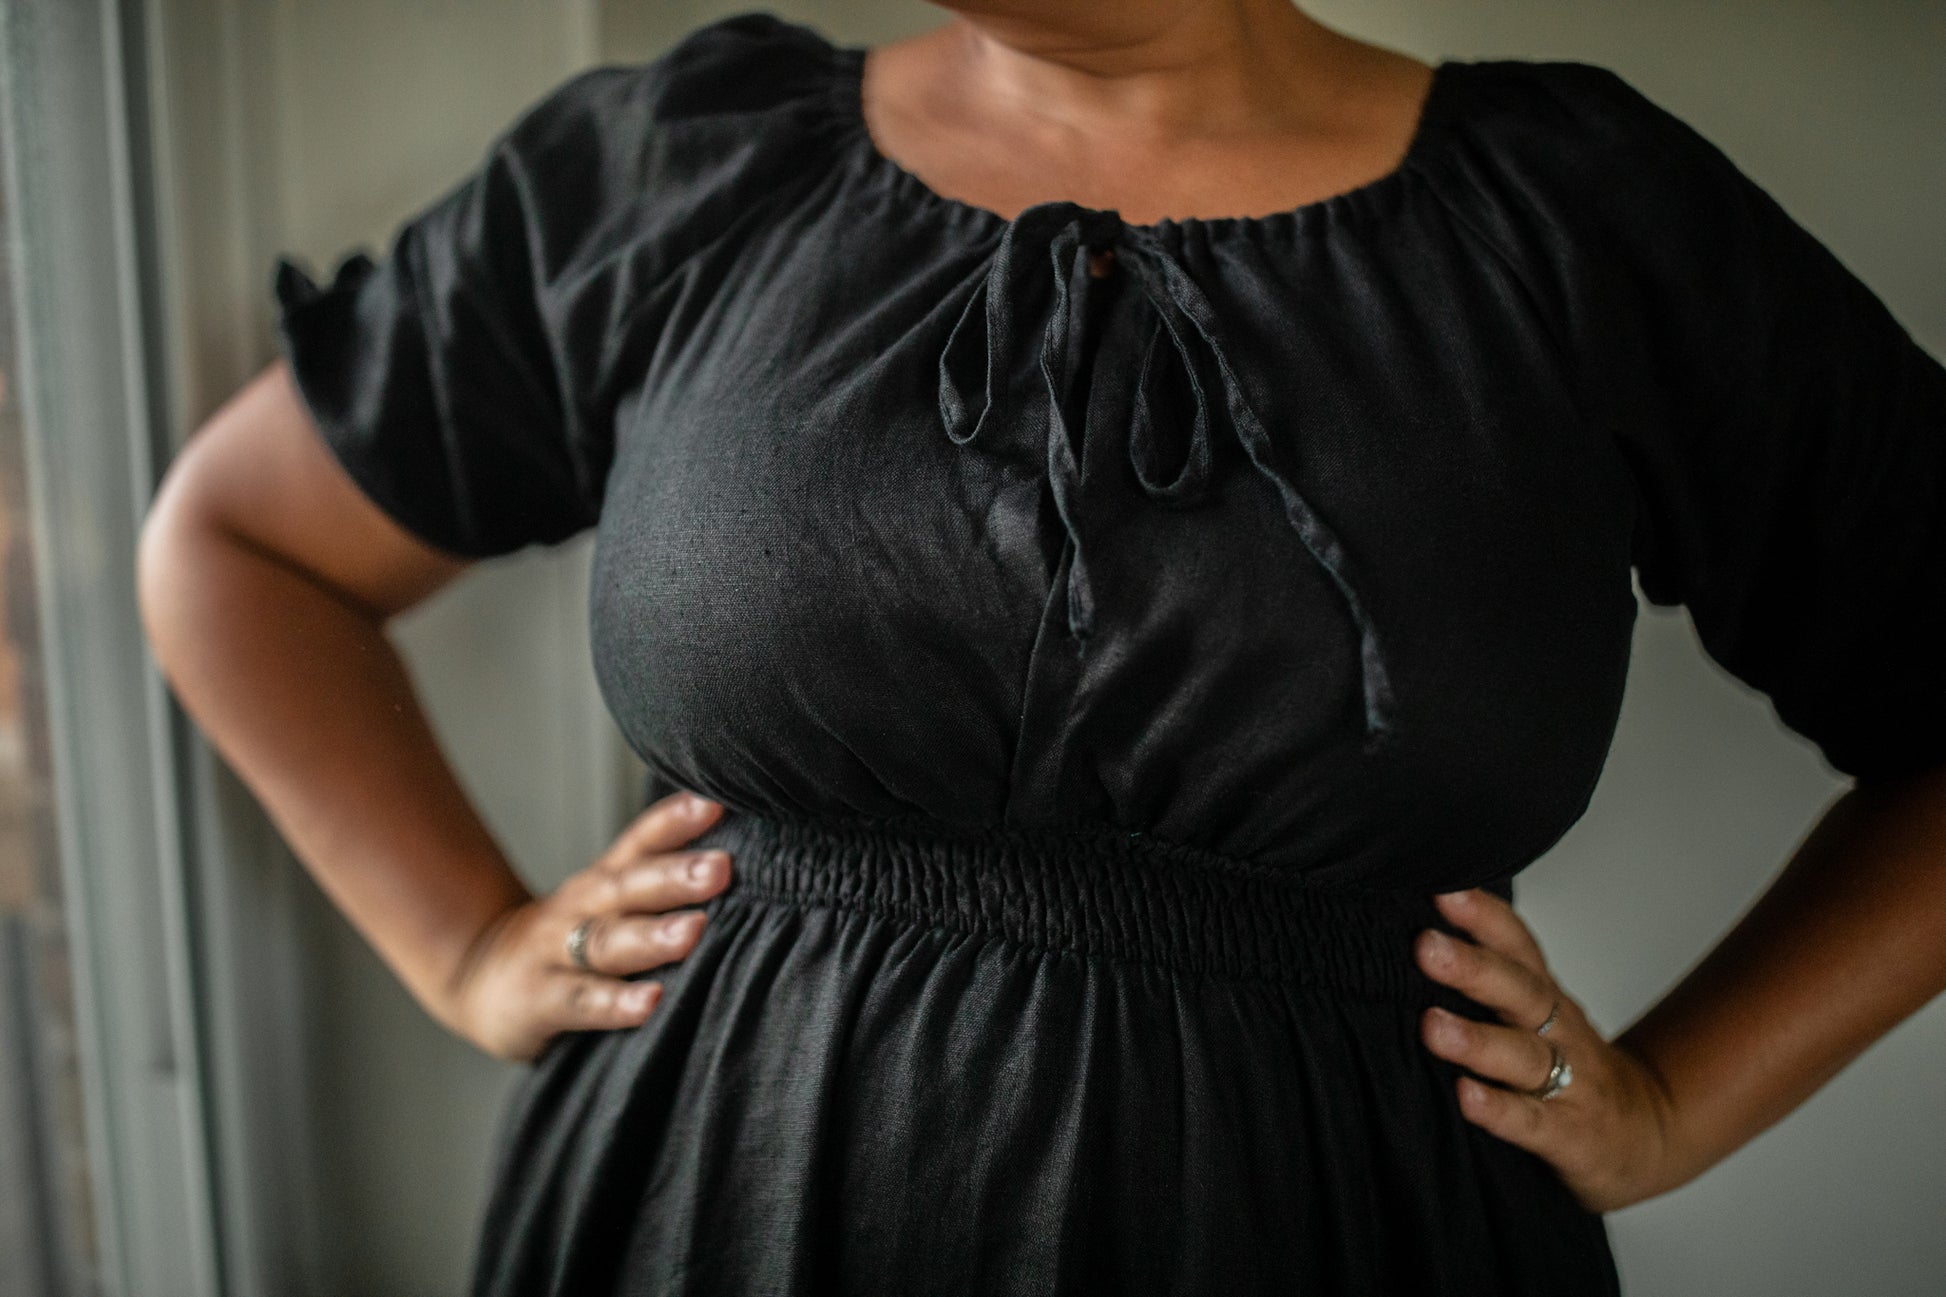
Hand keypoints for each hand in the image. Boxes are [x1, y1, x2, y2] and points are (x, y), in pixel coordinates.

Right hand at [443, 790, 733, 1062]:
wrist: (478, 976)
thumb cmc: (570, 939)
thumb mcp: (609, 902)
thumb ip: (661, 885)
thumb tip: (740, 863)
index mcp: (605, 881)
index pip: (641, 841)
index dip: (675, 821)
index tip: (716, 805)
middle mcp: (582, 906)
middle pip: (631, 885)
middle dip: (677, 875)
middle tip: (722, 868)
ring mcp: (556, 951)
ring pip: (608, 941)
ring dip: (653, 936)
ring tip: (694, 931)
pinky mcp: (539, 1000)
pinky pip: (582, 1001)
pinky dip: (615, 1003)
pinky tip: (652, 1003)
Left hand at [1414, 887, 1681, 1213]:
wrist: (1645, 1131)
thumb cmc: (1568, 1062)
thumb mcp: (1536, 1012)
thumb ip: (1486, 977)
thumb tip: (1412, 935)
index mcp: (1544, 994)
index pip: (1516, 944)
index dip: (1484, 915)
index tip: (1443, 889)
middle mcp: (1559, 1029)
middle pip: (1520, 991)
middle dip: (1473, 967)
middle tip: (1426, 946)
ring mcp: (1569, 1081)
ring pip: (1524, 1055)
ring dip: (1477, 1040)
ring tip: (1431, 1025)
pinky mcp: (1569, 1134)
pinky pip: (1532, 1121)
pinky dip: (1499, 1110)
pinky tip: (1465, 1097)